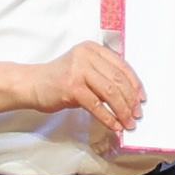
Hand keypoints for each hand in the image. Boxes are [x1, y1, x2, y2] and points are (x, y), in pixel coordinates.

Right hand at [15, 44, 148, 152]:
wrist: (32, 84)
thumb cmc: (59, 79)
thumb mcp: (83, 69)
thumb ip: (102, 75)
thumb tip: (128, 97)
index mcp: (92, 49)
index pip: (121, 65)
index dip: (135, 84)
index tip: (141, 98)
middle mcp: (86, 56)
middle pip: (117, 80)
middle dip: (130, 100)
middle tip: (136, 115)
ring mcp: (78, 70)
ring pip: (110, 93)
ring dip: (122, 111)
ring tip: (128, 123)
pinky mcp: (71, 87)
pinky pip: (96, 105)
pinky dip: (108, 118)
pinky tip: (114, 126)